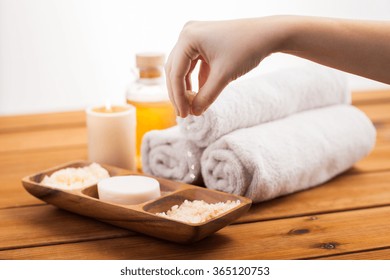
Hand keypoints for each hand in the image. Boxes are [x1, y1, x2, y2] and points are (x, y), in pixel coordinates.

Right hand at [165, 17, 285, 116]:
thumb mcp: (224, 76)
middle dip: (178, 93)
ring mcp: (194, 37)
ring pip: (183, 68)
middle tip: (183, 113)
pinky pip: (193, 64)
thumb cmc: (247, 49)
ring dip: (185, 87)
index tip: (183, 114)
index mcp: (188, 37)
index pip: (176, 72)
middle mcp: (187, 34)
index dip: (178, 96)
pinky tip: (198, 96)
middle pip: (175, 69)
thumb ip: (206, 96)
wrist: (267, 34)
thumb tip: (194, 113)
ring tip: (190, 106)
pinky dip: (195, 80)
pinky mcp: (202, 42)